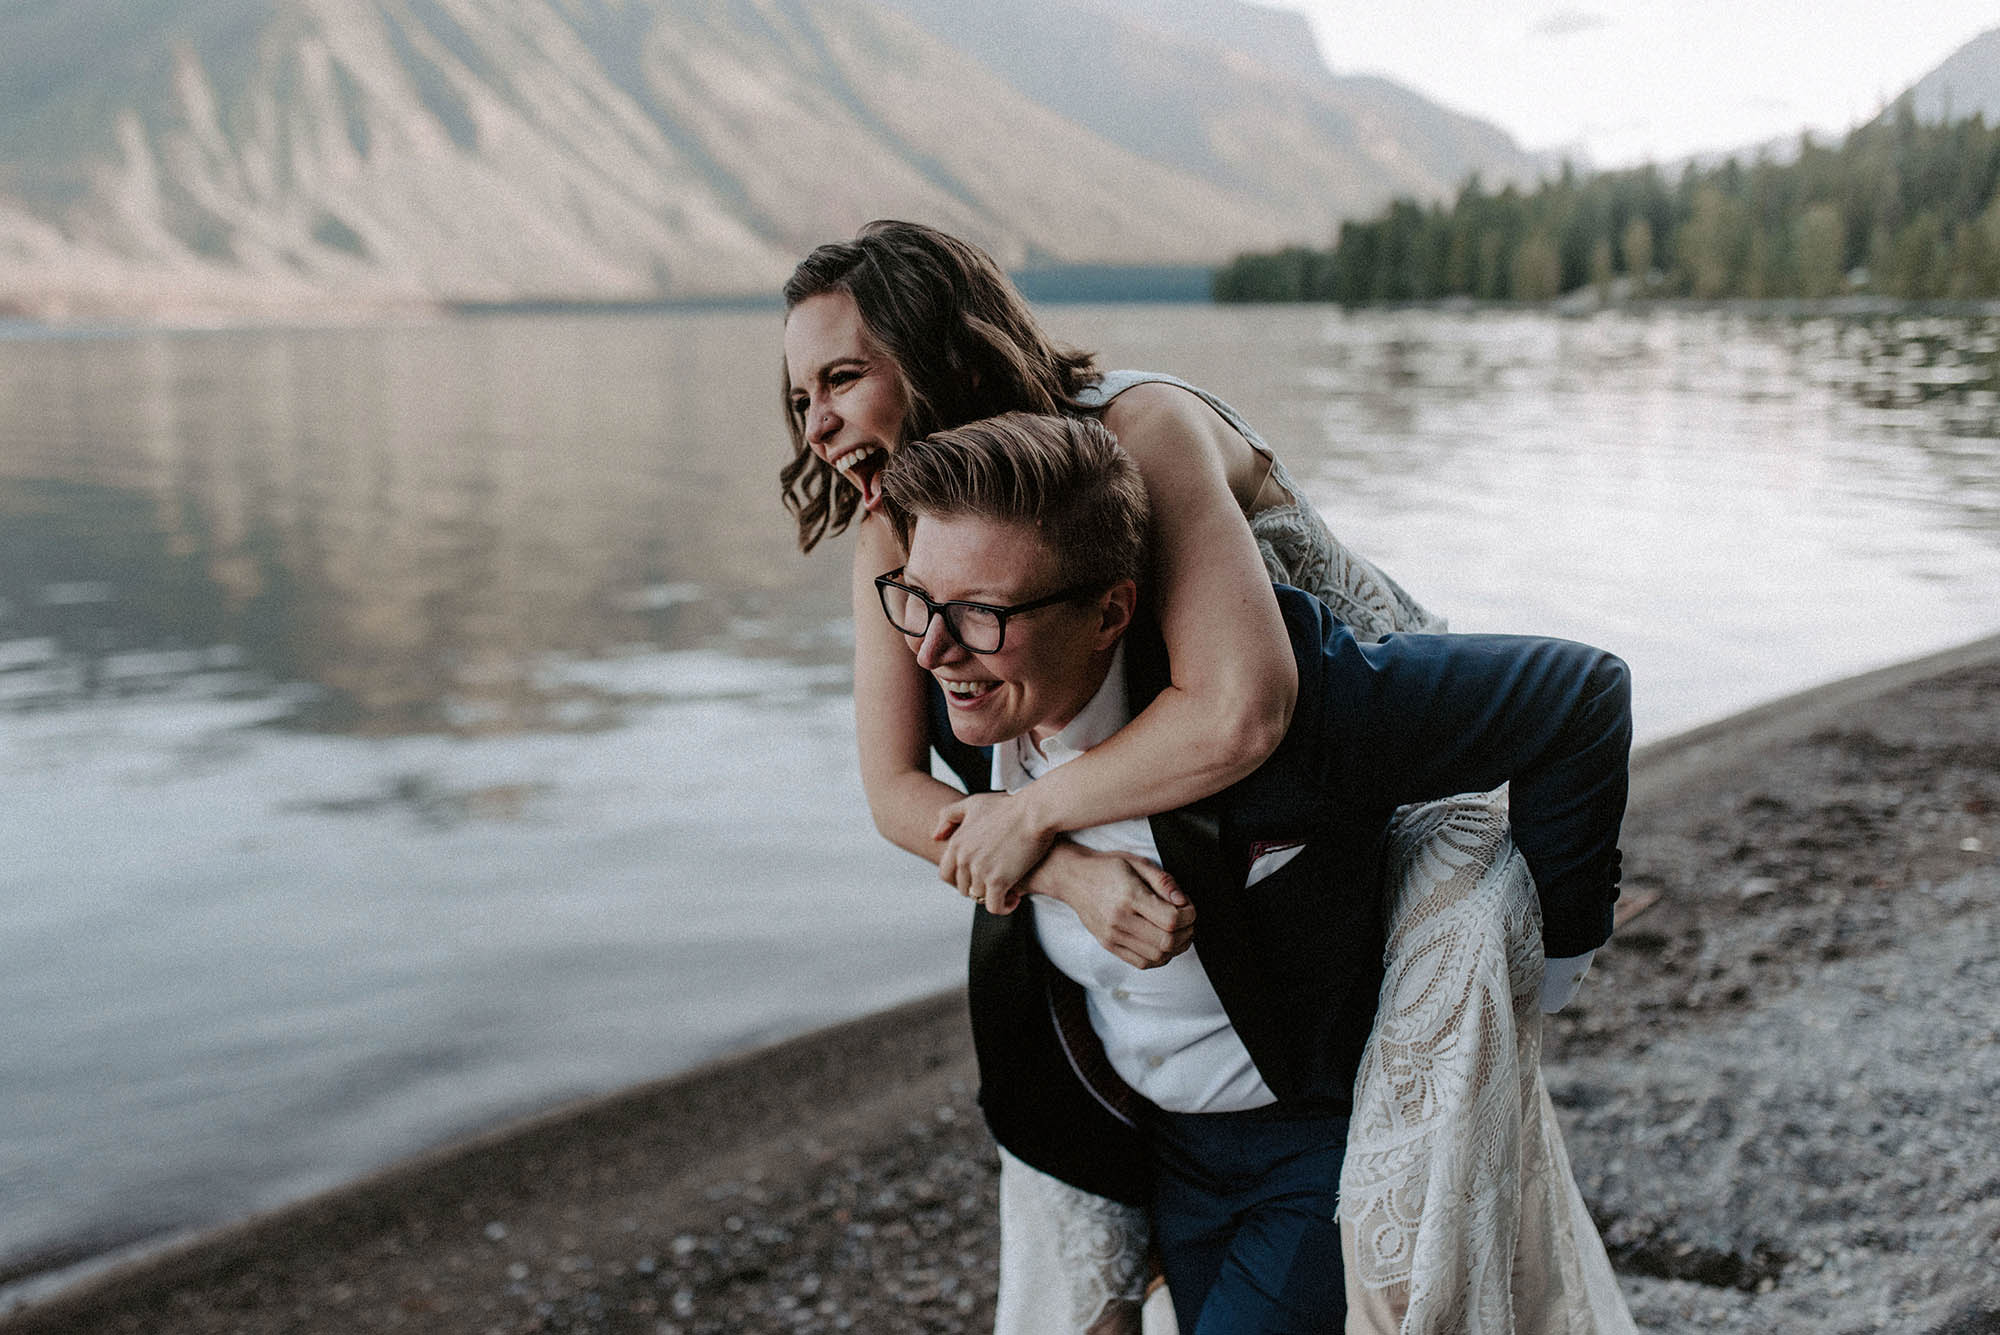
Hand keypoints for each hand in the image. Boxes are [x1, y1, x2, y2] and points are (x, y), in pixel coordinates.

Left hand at [935, 791, 1055, 908]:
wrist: (1034, 812)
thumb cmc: (1009, 806)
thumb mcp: (973, 803)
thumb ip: (949, 816)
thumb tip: (935, 836)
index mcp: (956, 843)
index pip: (945, 874)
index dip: (960, 880)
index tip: (976, 879)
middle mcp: (964, 858)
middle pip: (963, 888)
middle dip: (979, 887)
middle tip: (997, 882)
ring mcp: (979, 870)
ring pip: (979, 897)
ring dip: (994, 897)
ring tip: (1010, 889)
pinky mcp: (998, 881)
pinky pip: (994, 906)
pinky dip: (1004, 907)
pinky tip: (1015, 899)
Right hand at [1040, 844, 1194, 968]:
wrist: (1073, 879)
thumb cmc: (1107, 868)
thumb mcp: (1137, 863)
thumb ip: (1163, 882)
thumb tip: (1183, 902)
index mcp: (1129, 896)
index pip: (1170, 919)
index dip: (1189, 916)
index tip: (1188, 907)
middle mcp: (1119, 920)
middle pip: (1166, 942)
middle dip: (1186, 933)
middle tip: (1188, 922)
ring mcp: (1112, 936)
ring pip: (1156, 957)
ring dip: (1176, 948)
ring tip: (1178, 933)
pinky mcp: (1109, 946)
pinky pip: (1142, 963)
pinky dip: (1159, 958)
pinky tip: (1162, 944)